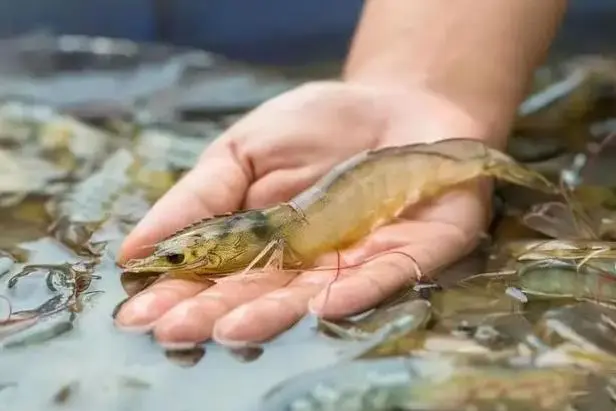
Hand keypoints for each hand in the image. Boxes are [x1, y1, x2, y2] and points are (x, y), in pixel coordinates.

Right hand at [114, 81, 492, 347]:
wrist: (395, 102)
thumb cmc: (315, 127)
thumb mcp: (245, 150)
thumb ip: (199, 197)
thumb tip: (136, 247)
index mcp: (261, 244)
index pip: (213, 277)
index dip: (178, 295)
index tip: (138, 315)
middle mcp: (304, 264)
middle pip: (257, 295)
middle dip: (216, 315)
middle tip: (175, 333)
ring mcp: (356, 262)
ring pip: (312, 296)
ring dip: (273, 314)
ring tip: (232, 330)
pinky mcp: (410, 252)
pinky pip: (384, 276)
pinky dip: (356, 291)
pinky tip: (323, 306)